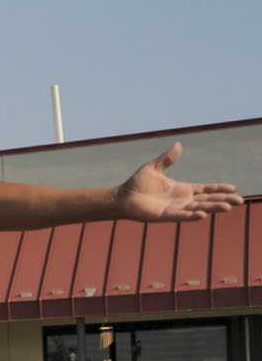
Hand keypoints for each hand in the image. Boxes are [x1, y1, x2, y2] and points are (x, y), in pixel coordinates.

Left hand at [116, 143, 240, 222]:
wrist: (122, 197)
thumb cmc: (137, 184)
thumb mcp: (154, 168)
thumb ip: (167, 159)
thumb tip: (178, 145)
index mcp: (182, 189)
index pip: (205, 189)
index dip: (218, 189)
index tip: (233, 188)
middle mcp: (181, 200)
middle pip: (207, 200)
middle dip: (222, 200)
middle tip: (239, 201)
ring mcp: (175, 209)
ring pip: (198, 208)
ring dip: (212, 208)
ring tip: (228, 207)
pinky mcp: (165, 215)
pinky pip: (181, 216)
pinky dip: (191, 216)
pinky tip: (203, 214)